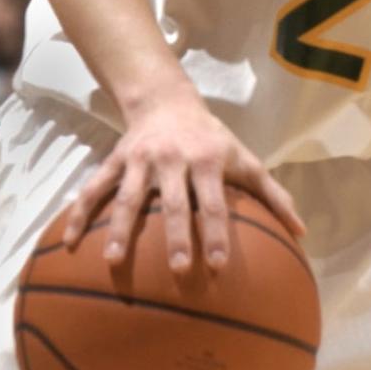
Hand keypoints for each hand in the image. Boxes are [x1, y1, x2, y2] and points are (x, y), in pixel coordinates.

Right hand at [62, 87, 304, 270]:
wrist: (167, 100)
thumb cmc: (212, 138)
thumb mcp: (245, 158)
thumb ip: (272, 195)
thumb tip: (302, 233)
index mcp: (206, 161)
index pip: (214, 203)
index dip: (217, 232)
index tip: (219, 265)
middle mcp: (173, 160)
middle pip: (174, 203)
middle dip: (176, 236)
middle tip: (177, 269)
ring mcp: (140, 161)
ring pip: (129, 197)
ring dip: (120, 229)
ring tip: (113, 261)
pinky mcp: (116, 161)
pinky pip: (95, 189)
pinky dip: (79, 214)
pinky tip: (68, 243)